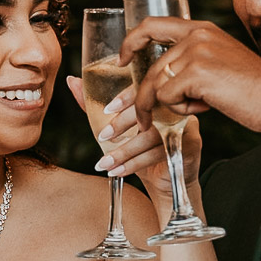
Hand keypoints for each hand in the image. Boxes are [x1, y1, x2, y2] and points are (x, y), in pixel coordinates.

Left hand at [66, 73, 200, 208]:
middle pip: (148, 109)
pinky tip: (119, 171)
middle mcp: (172, 106)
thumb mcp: (116, 127)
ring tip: (105, 163)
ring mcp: (183, 124)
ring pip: (152, 134)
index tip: (107, 110)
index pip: (143, 88)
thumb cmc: (141, 149)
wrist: (165, 180)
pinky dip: (136, 163)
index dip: (125, 97)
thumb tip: (72, 81)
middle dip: (122, 125)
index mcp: (156, 95)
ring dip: (125, 151)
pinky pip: (160, 152)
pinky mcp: (188, 144)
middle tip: (102, 138)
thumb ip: (95, 107)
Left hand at [119, 18, 260, 135]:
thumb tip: (164, 82)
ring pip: (157, 85)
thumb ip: (195, 63)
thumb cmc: (255, 90)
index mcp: (202, 29)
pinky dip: (182, 110)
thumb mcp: (221, 64)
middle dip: (135, 97)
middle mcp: (197, 35)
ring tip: (192, 112)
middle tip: (123, 117)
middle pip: (151, 68)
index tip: (120, 60)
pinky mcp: (196, 73)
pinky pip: (168, 98)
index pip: (152, 25)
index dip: (130, 42)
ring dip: (167, 107)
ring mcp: (195, 52)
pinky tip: (206, 108)